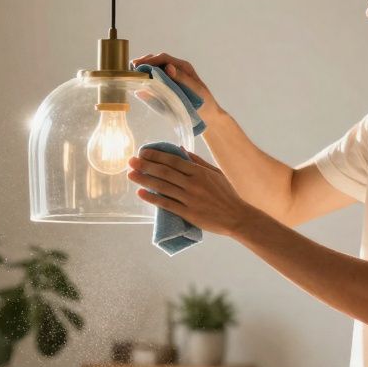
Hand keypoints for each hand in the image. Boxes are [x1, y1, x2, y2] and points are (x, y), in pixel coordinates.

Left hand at [127, 146, 256, 237]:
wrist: (236, 216)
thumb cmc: (226, 194)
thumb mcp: (215, 173)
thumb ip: (197, 161)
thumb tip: (180, 150)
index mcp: (199, 171)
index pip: (173, 160)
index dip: (156, 155)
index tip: (143, 152)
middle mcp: (193, 183)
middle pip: (164, 172)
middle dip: (145, 165)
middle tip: (131, 161)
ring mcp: (190, 198)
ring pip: (163, 186)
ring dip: (144, 179)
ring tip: (131, 175)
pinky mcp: (188, 213)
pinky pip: (166, 204)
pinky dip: (152, 198)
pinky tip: (141, 193)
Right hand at [129, 52, 220, 119]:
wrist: (209, 116)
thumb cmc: (205, 102)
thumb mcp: (196, 90)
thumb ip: (182, 79)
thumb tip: (168, 67)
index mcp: (184, 67)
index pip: (164, 58)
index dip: (150, 59)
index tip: (139, 64)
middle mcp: (177, 70)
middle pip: (158, 60)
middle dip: (144, 62)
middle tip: (132, 67)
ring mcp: (173, 78)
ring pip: (156, 68)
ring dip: (144, 69)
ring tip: (133, 73)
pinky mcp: (170, 86)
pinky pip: (157, 79)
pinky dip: (147, 79)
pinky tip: (140, 83)